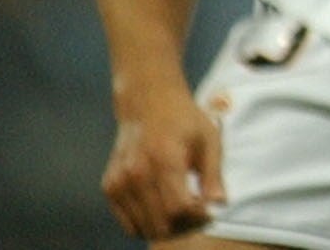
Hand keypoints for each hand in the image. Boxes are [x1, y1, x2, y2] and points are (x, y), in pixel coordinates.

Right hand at [100, 83, 224, 239]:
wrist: (148, 102)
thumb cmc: (184, 120)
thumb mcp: (208, 139)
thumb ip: (213, 173)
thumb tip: (219, 204)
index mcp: (165, 160)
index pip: (179, 209)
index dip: (197, 217)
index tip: (208, 210)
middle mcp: (137, 173)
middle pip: (161, 224)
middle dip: (184, 226)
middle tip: (198, 214)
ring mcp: (119, 182)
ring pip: (144, 227)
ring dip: (166, 228)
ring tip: (182, 210)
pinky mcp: (110, 187)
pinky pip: (129, 223)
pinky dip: (147, 223)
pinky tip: (162, 206)